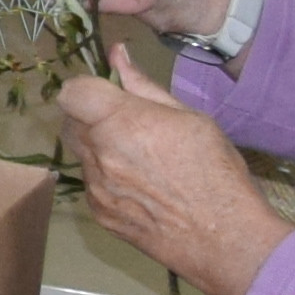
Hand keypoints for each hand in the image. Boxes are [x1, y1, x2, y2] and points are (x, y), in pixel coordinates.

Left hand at [62, 55, 292, 294]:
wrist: (224, 239)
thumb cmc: (216, 172)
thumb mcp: (191, 118)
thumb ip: (145, 87)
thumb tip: (118, 55)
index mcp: (121, 122)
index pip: (72, 92)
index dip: (87, 88)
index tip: (109, 94)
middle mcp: (99, 154)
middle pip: (70, 122)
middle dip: (91, 116)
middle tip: (129, 125)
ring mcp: (96, 187)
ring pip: (81, 153)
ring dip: (100, 148)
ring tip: (143, 160)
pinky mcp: (99, 213)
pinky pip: (92, 183)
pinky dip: (108, 178)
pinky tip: (143, 187)